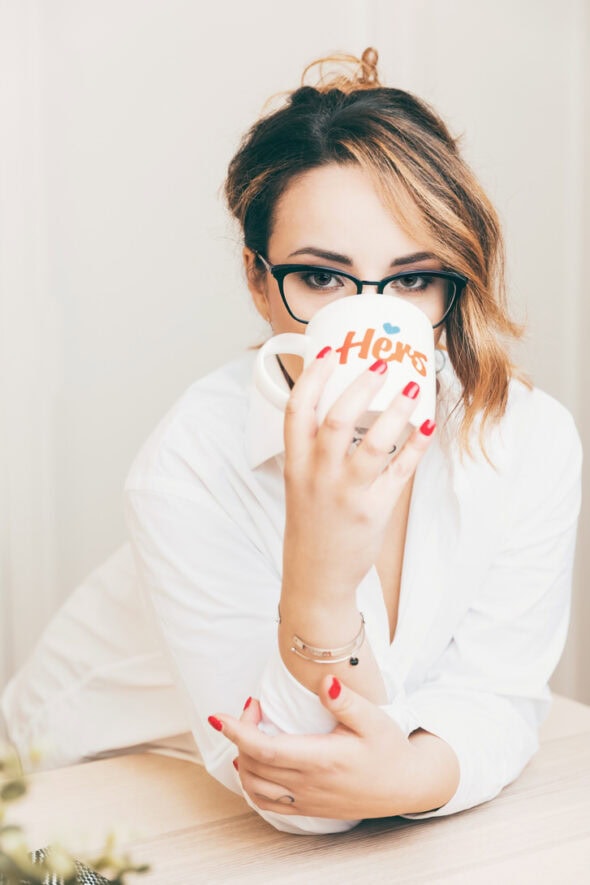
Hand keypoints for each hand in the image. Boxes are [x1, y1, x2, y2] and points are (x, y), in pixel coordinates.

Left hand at [211, 675, 415, 819]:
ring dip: (242, 760)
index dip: (237, 732)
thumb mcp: (374, 719)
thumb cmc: (389, 749)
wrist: (407, 786)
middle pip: (253, 765)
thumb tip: (325, 680)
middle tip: (253, 706)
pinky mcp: (309, 809)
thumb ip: (346, 701)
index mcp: (321, 759)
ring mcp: (307, 800)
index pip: (264, 749)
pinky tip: (253, 764)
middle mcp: (308, 784)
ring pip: (255, 787)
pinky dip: (251, 784)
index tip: (219, 716)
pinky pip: (267, 803)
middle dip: (240, 734)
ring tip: (252, 731)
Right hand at [282, 351, 434, 600]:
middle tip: (382, 365)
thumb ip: (315, 446)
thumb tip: (345, 403)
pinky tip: (428, 427)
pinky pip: (400, 471)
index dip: (313, 377)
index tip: (330, 353)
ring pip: (374, 443)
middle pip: (337, 419)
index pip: (297, 410)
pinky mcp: (373, 511)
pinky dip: (417, 446)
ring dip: (396, 411)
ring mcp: (346, 494)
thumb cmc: (311, 522)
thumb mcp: (300, 480)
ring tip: (412, 388)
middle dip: (361, 387)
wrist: (315, 575)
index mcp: (296, 462)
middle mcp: (318, 475)